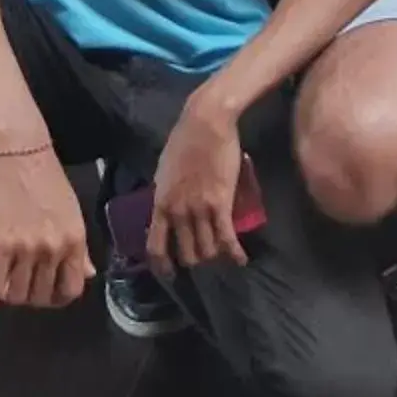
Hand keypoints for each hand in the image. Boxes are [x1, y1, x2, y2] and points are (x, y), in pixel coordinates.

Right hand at [0, 148, 92, 328]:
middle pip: (42, 296)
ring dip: (12, 296)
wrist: (20, 153)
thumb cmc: (47, 180)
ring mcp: (27, 250)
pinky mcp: (0, 247)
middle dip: (33, 297)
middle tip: (24, 287)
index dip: (59, 297)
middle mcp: (54, 249)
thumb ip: (78, 248)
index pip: (72, 288)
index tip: (49, 294)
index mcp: (75, 241)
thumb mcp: (71, 214)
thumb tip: (89, 274)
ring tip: (6, 286)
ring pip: (18, 296)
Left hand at [149, 93, 246, 271]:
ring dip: (215, 255)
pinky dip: (234, 252)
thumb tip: (166, 209)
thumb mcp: (164, 172)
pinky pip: (226, 237)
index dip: (162, 265)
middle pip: (186, 253)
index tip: (169, 273)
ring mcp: (200, 209)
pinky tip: (240, 260)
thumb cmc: (184, 141)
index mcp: (161, 203)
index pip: (156, 246)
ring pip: (207, 249)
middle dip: (195, 260)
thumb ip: (166, 195)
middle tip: (203, 258)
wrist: (206, 123)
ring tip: (222, 254)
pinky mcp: (222, 204)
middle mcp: (178, 212)